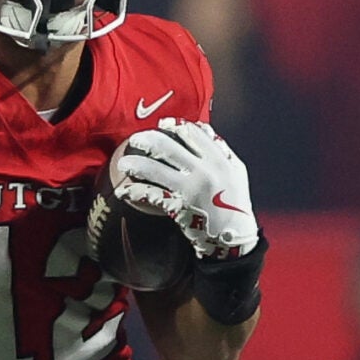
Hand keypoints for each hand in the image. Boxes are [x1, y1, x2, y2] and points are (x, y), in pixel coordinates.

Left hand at [116, 120, 259, 258]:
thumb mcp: (235, 171)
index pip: (193, 133)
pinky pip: (150, 194)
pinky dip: (134, 191)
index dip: (174, 126)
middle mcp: (204, 171)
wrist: (234, 236)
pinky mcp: (178, 206)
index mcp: (219, 159)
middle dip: (147, 140)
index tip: (163, 124)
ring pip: (155, 169)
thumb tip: (200, 129)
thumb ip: (220, 150)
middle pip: (169, 147)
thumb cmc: (233, 202)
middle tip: (135, 139)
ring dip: (135, 164)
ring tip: (123, 163)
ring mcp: (190, 189)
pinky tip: (124, 191)